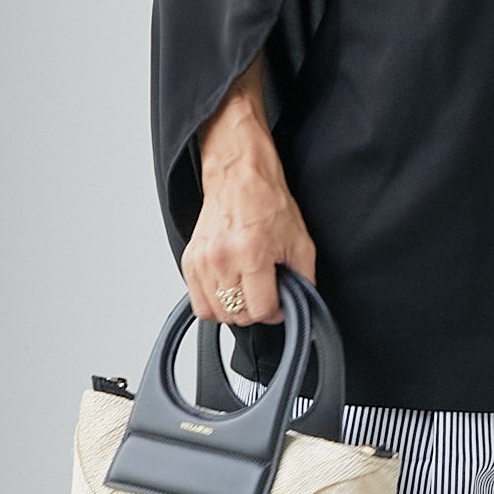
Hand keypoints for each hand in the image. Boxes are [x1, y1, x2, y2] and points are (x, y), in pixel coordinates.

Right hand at [182, 125, 316, 326]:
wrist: (238, 177)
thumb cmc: (267, 203)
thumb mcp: (300, 242)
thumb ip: (304, 280)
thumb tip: (303, 308)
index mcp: (251, 254)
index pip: (260, 311)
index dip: (276, 312)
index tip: (279, 302)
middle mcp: (222, 259)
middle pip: (237, 315)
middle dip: (255, 310)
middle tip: (264, 292)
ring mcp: (202, 261)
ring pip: (216, 313)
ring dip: (234, 309)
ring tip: (246, 289)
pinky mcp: (189, 261)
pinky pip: (198, 302)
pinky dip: (214, 302)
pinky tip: (229, 286)